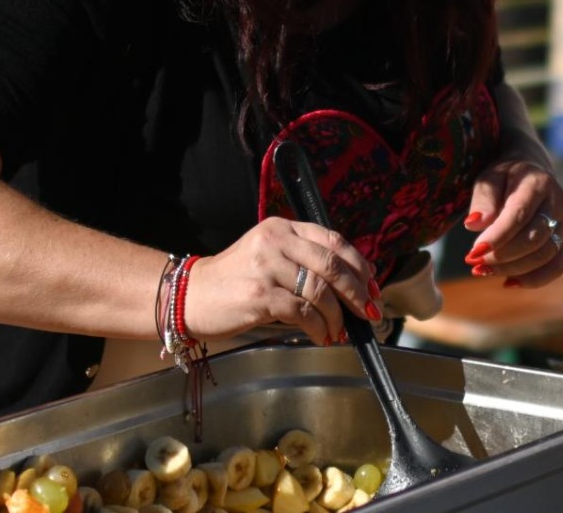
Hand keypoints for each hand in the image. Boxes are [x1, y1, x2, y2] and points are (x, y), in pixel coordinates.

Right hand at [185, 218, 381, 346]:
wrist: (188, 296)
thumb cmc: (235, 281)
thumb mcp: (270, 258)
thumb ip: (305, 261)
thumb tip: (355, 282)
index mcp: (282, 227)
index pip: (333, 241)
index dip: (359, 264)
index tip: (374, 285)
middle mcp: (275, 241)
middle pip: (332, 265)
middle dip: (357, 292)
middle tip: (370, 311)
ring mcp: (266, 267)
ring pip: (320, 291)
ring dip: (338, 316)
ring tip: (340, 331)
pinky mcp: (259, 295)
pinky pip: (303, 312)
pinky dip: (318, 327)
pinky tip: (321, 336)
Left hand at [462, 133, 562, 287]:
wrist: (531, 174)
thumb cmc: (505, 178)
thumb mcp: (489, 179)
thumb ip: (483, 199)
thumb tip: (474, 225)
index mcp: (538, 184)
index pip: (519, 215)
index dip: (497, 237)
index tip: (474, 252)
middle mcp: (558, 204)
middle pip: (533, 239)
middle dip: (501, 256)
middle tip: (474, 261)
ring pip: (544, 256)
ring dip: (512, 269)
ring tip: (484, 270)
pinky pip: (556, 267)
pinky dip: (534, 280)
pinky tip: (509, 282)